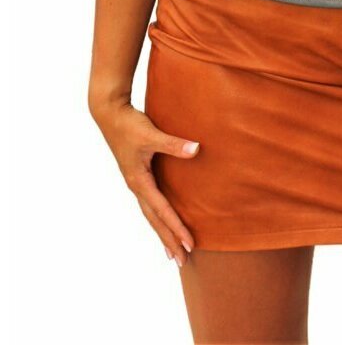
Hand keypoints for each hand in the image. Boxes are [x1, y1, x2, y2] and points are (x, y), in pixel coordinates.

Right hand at [90, 99, 199, 266]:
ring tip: (172, 251)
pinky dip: (158, 216)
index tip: (190, 244)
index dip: (177, 227)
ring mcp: (136, 182)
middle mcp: (137, 186)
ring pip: (151, 214)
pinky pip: (150, 203)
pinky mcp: (137, 175)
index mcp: (139, 181)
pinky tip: (163, 220)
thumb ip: (174, 144)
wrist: (110, 114)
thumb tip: (197, 149)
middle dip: (168, 240)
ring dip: (162, 232)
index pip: (162, 210)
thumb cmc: (130, 125)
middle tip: (183, 261)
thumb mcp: (152, 135)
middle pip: (155, 220)